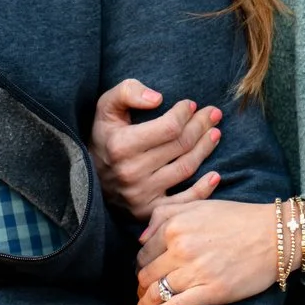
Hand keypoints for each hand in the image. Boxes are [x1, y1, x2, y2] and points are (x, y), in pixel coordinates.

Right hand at [90, 80, 222, 222]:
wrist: (88, 176)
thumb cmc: (105, 136)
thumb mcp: (106, 107)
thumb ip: (127, 92)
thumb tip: (158, 98)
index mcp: (121, 145)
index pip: (168, 127)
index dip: (184, 113)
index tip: (191, 104)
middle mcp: (131, 171)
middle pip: (180, 146)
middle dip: (201, 126)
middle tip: (213, 114)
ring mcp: (140, 194)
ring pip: (186, 168)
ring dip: (205, 149)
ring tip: (215, 134)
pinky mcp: (148, 211)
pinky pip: (183, 202)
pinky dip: (203, 190)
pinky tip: (215, 175)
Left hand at [136, 197, 275, 304]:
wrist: (274, 235)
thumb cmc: (237, 218)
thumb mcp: (198, 205)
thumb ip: (164, 215)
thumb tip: (140, 239)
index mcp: (174, 227)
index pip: (144, 253)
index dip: (141, 266)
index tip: (144, 274)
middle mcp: (181, 249)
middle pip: (147, 275)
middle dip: (141, 286)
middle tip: (142, 293)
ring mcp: (196, 272)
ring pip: (157, 293)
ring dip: (146, 304)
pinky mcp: (212, 291)